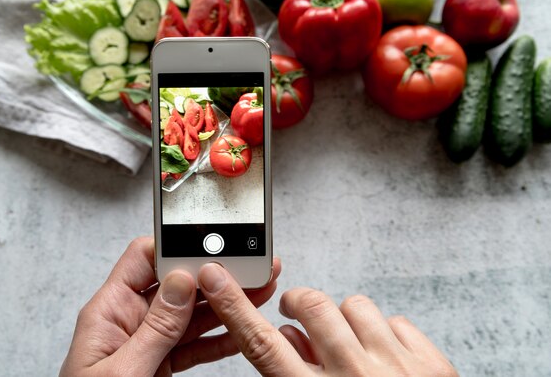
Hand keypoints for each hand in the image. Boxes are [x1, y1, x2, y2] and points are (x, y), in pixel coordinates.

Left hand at [60, 237, 280, 376]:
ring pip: (191, 315)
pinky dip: (217, 339)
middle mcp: (128, 320)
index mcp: (108, 310)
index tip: (210, 249)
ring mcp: (146, 341)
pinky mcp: (159, 363)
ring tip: (254, 295)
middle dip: (212, 278)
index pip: (143, 259)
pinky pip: (193, 344)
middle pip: (176, 285)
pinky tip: (238, 332)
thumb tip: (181, 282)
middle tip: (247, 272)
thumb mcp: (122, 370)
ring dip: (224, 307)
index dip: (177, 249)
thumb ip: (154, 328)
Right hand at [199, 263, 457, 376]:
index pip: (262, 343)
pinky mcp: (431, 363)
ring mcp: (396, 367)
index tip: (217, 281)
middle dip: (300, 302)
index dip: (235, 307)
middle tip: (298, 311)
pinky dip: (386, 333)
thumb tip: (291, 338)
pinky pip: (397, 321)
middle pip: (312, 306)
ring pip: (356, 305)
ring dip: (346, 319)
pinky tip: (383, 356)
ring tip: (349, 344)